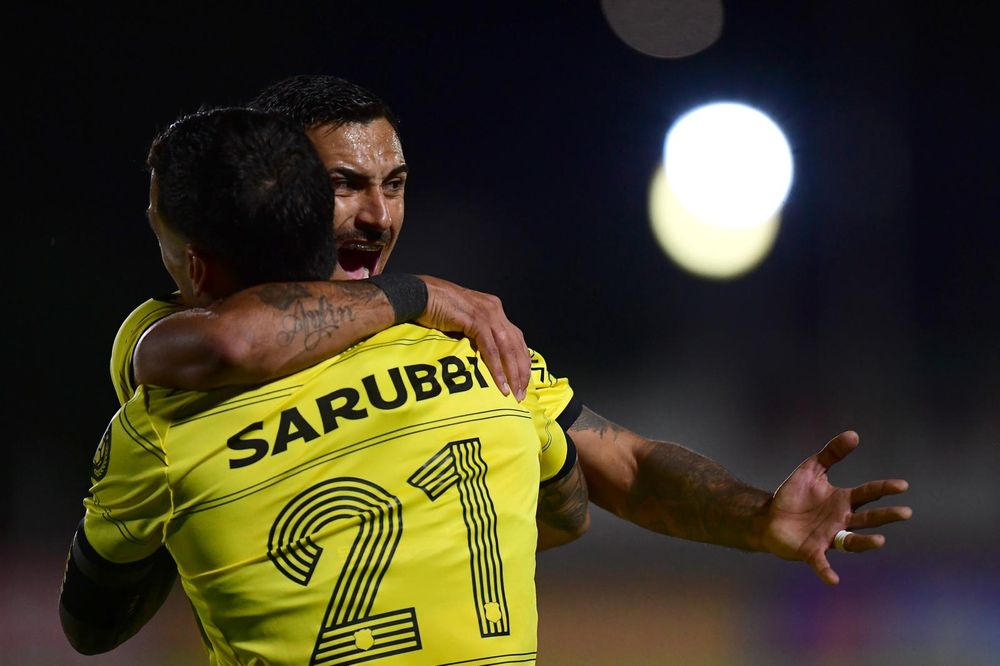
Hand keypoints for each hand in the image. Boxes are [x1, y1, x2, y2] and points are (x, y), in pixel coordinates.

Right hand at [415, 276, 529, 400]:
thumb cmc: (435, 308)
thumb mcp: (463, 320)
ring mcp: (486, 313)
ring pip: (507, 347)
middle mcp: (494, 309)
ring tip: (513, 392)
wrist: (417, 294)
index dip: (522, 360)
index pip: (516, 337)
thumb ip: (476, 332)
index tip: (523, 381)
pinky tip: (500, 383)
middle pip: (516, 344)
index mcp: (494, 308)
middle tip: (521, 393)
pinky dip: (496, 367)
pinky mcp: (474, 320)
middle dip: (521, 370)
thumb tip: (482, 355)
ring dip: (512, 372)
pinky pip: (490, 348)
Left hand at [759, 431, 911, 585]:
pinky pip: (822, 563)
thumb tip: (854, 434)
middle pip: (868, 518)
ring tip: (880, 541)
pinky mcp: (811, 552)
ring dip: (865, 543)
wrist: (768, 517)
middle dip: (886, 516)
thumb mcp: (811, 469)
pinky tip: (833, 580)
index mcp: (843, 501)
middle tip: (905, 512)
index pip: (868, 494)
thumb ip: (831, 454)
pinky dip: (827, 572)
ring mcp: (828, 538)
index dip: (884, 489)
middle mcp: (841, 521)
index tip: (902, 485)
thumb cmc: (793, 495)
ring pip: (851, 542)